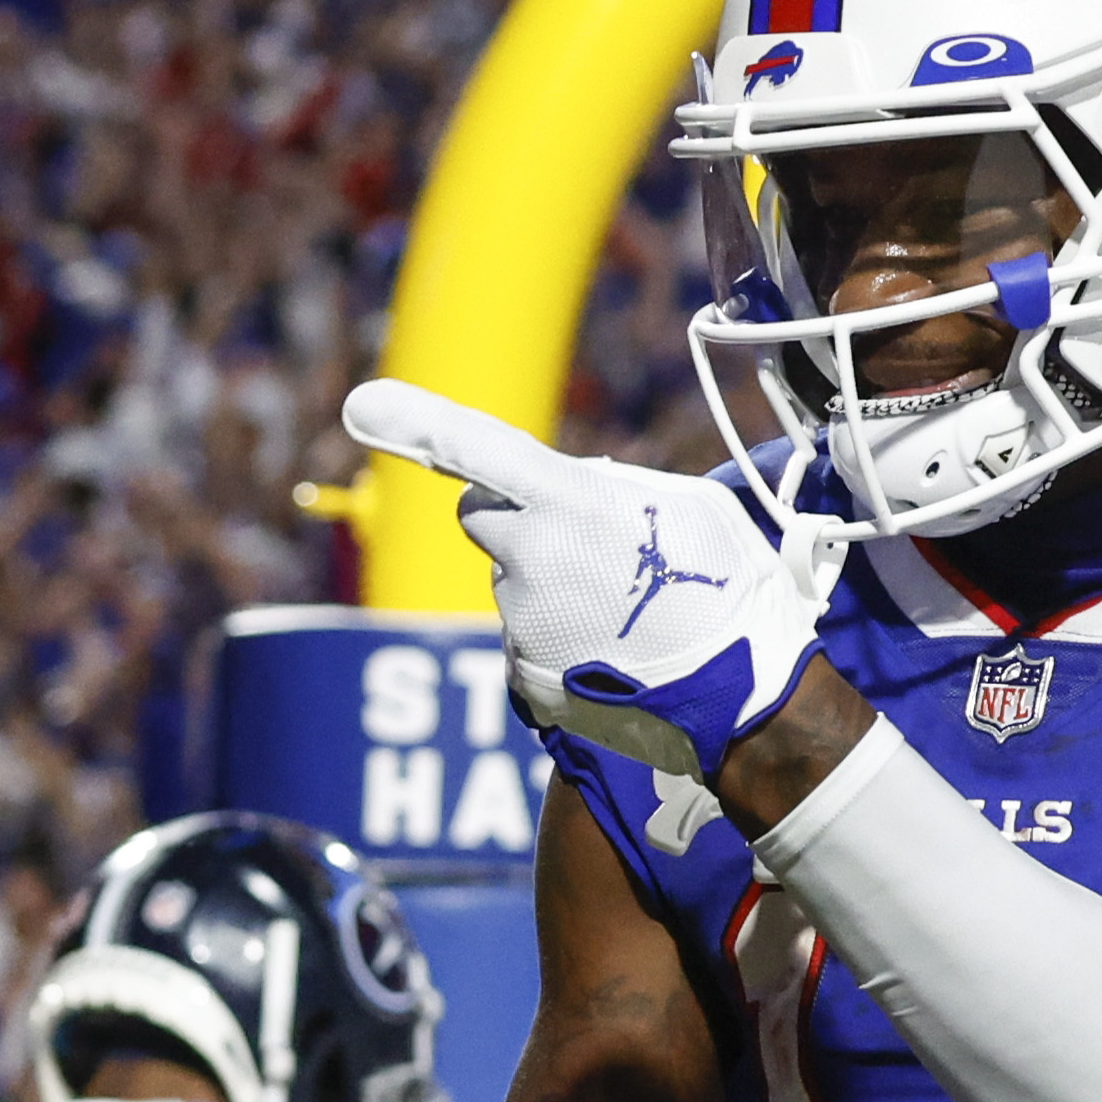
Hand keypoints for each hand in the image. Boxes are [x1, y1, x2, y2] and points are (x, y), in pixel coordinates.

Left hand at [341, 380, 830, 781]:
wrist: (741, 697)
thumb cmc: (725, 589)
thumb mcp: (685, 507)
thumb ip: (606, 486)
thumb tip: (560, 488)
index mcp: (568, 504)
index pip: (477, 449)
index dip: (415, 420)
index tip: (360, 403)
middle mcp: (529, 559)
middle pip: (481, 513)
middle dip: (516, 517)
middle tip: (584, 540)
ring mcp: (520, 618)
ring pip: (511, 577)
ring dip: (550, 583)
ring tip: (621, 609)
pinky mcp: (519, 669)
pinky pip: (523, 629)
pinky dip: (556, 632)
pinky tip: (609, 646)